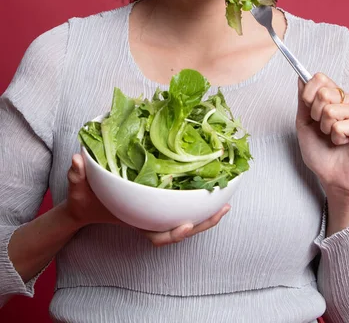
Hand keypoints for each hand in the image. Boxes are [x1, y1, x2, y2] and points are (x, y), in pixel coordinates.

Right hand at [66, 154, 230, 245]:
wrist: (86, 202)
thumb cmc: (84, 197)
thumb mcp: (77, 187)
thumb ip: (76, 175)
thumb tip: (77, 160)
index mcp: (134, 220)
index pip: (156, 235)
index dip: (172, 233)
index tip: (185, 225)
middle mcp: (148, 219)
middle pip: (179, 229)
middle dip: (202, 223)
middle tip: (222, 210)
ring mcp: (155, 213)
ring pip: (185, 218)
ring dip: (206, 213)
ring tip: (226, 201)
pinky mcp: (159, 203)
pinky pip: (181, 204)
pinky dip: (198, 200)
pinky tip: (213, 187)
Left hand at [296, 73, 348, 197]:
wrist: (332, 176)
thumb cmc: (319, 150)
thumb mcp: (304, 122)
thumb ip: (303, 100)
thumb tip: (301, 77)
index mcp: (335, 96)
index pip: (320, 78)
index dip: (308, 94)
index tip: (310, 112)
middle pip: (323, 93)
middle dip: (316, 115)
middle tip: (323, 128)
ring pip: (331, 110)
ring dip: (326, 128)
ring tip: (334, 136)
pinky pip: (341, 126)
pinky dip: (337, 138)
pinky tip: (344, 142)